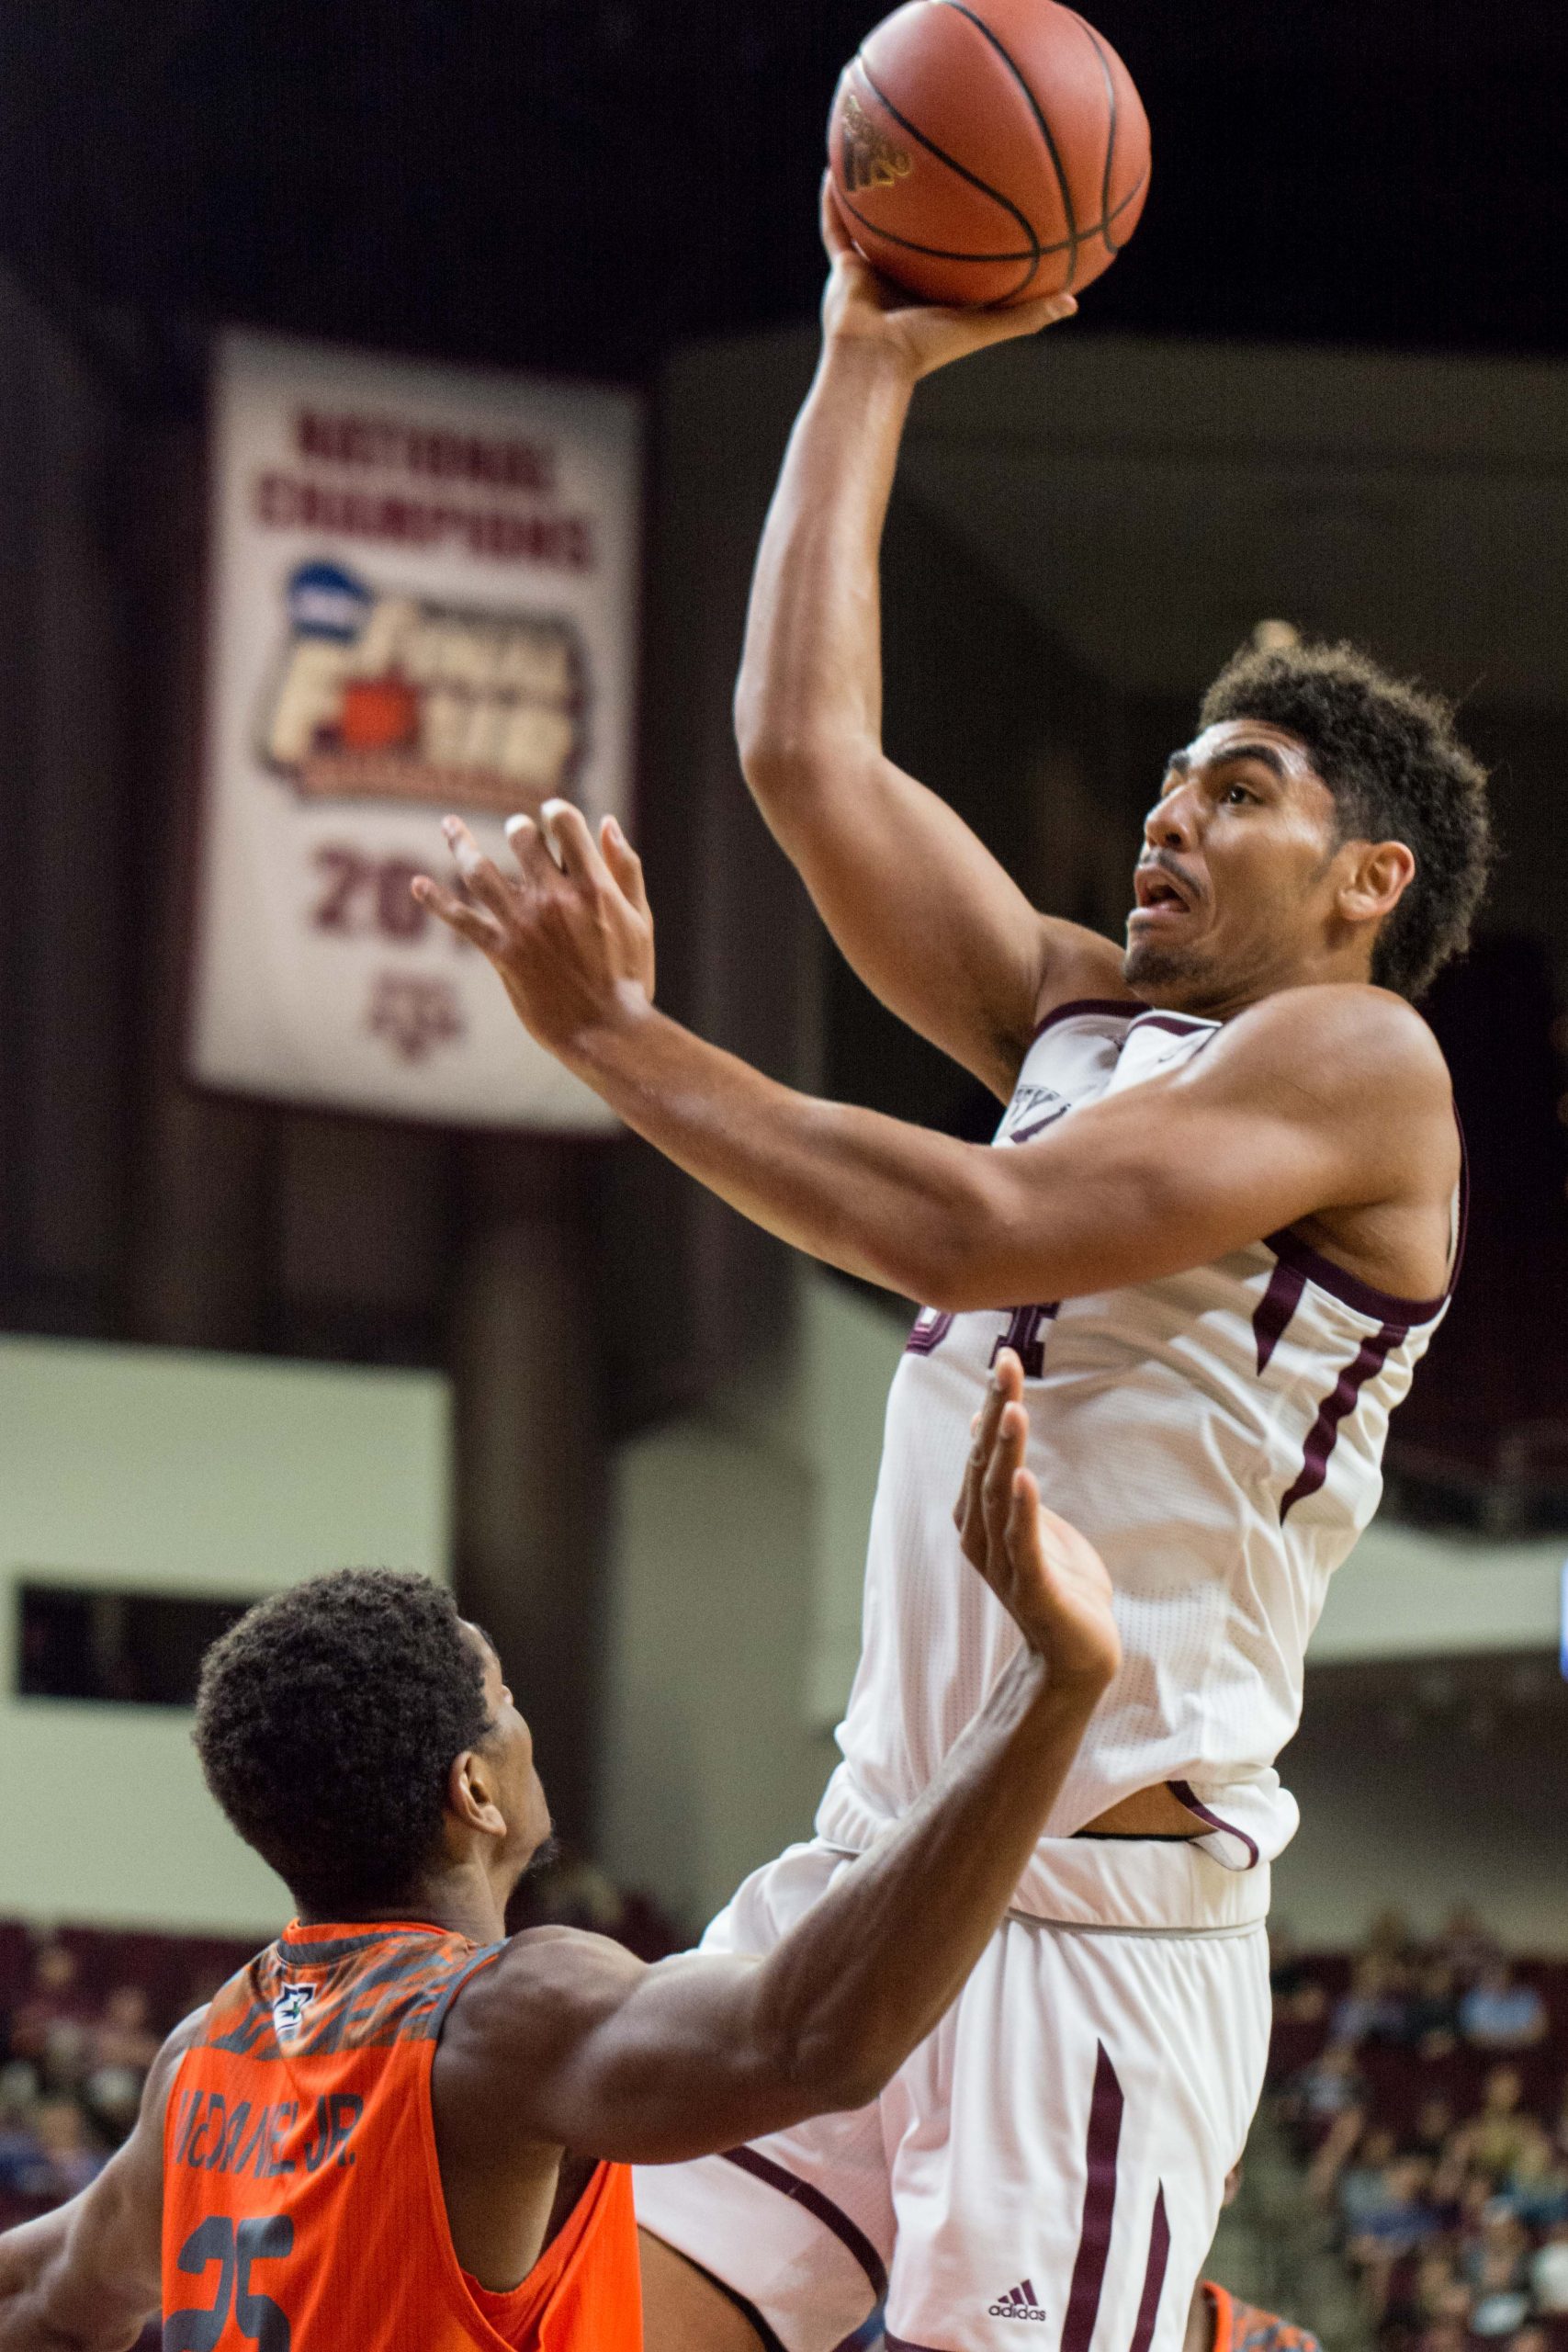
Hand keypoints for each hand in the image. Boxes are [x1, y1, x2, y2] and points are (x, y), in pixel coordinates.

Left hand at [411, 803, 654, 1060]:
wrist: (607, 1031)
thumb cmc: (630, 976)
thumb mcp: (639, 918)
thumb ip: (626, 868)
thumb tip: (606, 822)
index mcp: (593, 886)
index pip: (565, 824)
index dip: (555, 811)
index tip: (551, 813)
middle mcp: (555, 898)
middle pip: (522, 840)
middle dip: (519, 830)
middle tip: (518, 832)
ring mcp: (525, 924)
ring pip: (481, 872)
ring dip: (462, 844)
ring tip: (450, 826)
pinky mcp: (503, 953)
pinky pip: (461, 921)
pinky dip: (436, 901)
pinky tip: (417, 884)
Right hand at [819, 174, 1076, 381]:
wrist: (875, 364)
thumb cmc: (929, 350)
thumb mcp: (985, 326)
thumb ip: (1026, 315)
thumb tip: (1073, 302)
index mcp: (934, 291)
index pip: (954, 251)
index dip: (968, 224)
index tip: (986, 191)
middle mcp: (902, 278)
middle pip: (915, 228)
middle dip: (922, 196)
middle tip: (936, 154)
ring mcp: (871, 272)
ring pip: (872, 221)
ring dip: (875, 186)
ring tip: (880, 142)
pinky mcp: (843, 269)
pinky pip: (836, 225)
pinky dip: (835, 197)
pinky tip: (840, 159)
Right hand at [954, 1349, 1119, 1693]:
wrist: (1078, 1657)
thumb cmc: (1062, 1586)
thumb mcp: (1035, 1522)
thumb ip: (1009, 1480)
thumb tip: (988, 1425)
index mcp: (981, 1518)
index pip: (982, 1449)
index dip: (991, 1402)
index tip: (1004, 1357)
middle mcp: (981, 1535)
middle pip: (985, 1463)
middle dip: (995, 1410)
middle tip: (1005, 1362)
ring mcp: (1004, 1562)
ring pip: (999, 1495)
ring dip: (1006, 1450)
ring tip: (1012, 1408)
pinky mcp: (1033, 1586)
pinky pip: (1024, 1541)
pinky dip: (1023, 1508)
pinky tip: (1025, 1476)